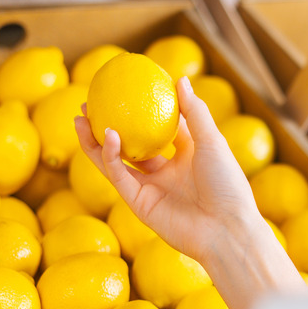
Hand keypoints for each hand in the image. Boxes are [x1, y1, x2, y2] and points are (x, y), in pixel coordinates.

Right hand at [75, 76, 259, 264]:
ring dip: (95, 141)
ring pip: (115, 162)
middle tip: (90, 104)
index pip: (160, 130)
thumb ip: (195, 112)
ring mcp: (151, 189)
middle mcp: (166, 173)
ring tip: (80, 118)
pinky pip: (119, 177)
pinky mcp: (139, 205)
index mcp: (186, 157)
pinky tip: (106, 134)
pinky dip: (110, 157)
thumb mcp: (212, 141)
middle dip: (107, 126)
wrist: (227, 229)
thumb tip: (179, 79)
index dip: (142, 111)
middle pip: (129, 146)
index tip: (126, 89)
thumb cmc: (227, 185)